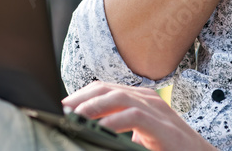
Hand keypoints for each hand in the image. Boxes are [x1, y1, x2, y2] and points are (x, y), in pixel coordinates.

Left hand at [61, 82, 216, 150]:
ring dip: (93, 106)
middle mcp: (147, 99)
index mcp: (140, 99)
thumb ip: (119, 129)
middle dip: (82, 97)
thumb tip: (92, 132)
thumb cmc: (168, 148)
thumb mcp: (140, 136)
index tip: (64, 105)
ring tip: (74, 117)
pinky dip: (113, 122)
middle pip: (108, 88)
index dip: (83, 94)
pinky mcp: (162, 126)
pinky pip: (134, 116)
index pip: (106, 88)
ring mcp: (156, 110)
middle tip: (62, 109)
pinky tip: (99, 130)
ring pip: (118, 98)